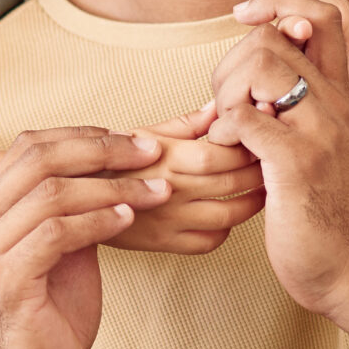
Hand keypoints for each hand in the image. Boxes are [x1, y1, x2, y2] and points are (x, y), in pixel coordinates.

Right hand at [0, 127, 158, 348]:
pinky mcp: (5, 285)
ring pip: (51, 194)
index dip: (84, 136)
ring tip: (156, 191)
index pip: (27, 147)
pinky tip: (129, 220)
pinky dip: (99, 220)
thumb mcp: (62, 251)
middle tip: (152, 153)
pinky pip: (56, 233)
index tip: (134, 140)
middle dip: (103, 151)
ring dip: (113, 187)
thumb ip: (71, 208)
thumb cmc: (51, 320)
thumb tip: (113, 163)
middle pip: (37, 160)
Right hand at [108, 106, 264, 253]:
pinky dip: (226, 230)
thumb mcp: (144, 134)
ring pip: (227, 215)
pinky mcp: (165, 243)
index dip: (246, 146)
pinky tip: (229, 217)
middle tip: (273, 162)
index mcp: (166, 157)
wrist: (75, 198)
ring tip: (262, 189)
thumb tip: (218, 105)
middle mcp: (170, 189)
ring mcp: (169, 219)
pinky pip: (208, 241)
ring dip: (252, 203)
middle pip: (230, 182)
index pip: (220, 153)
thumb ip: (186, 123)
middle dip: (258, 171)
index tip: (260, 138)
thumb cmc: (112, 161)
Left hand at [205, 0, 348, 317]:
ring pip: (259, 64)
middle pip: (275, 34)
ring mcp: (318, 132)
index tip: (246, 17)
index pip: (322, 13)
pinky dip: (222, 129)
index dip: (279, 0)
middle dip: (232, 63)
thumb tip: (248, 65)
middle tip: (226, 106)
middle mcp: (334, 104)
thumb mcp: (316, 141)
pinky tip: (228, 153)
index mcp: (338, 94)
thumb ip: (293, 102)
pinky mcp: (295, 164)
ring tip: (229, 132)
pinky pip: (242, 117)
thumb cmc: (320, 207)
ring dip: (226, 93)